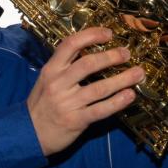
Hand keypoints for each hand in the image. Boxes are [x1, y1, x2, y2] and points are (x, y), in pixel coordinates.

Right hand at [26, 27, 144, 155]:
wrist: (29, 133)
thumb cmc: (41, 104)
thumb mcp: (46, 80)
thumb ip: (64, 67)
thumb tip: (91, 52)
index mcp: (51, 70)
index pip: (70, 45)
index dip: (91, 35)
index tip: (108, 33)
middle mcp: (58, 83)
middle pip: (88, 64)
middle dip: (111, 57)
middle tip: (127, 54)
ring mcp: (68, 103)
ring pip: (100, 87)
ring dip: (122, 79)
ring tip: (138, 73)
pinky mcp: (76, 120)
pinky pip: (101, 109)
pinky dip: (118, 102)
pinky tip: (130, 95)